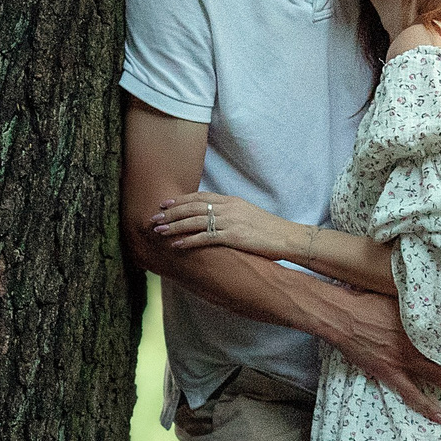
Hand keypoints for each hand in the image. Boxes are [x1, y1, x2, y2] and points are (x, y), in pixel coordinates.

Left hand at [150, 191, 293, 259]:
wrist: (288, 236)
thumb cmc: (270, 229)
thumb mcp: (249, 214)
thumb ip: (231, 212)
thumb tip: (216, 217)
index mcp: (231, 200)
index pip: (199, 196)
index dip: (180, 199)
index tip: (165, 203)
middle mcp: (228, 208)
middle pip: (192, 206)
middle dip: (171, 212)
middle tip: (153, 217)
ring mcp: (230, 221)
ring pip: (194, 221)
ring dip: (174, 225)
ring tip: (158, 230)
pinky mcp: (232, 236)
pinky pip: (204, 237)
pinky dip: (188, 240)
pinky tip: (176, 244)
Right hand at [323, 286, 440, 422]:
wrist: (341, 315)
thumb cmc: (366, 302)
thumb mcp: (397, 296)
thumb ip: (416, 305)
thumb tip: (434, 299)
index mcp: (419, 322)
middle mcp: (415, 342)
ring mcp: (402, 359)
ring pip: (438, 376)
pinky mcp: (389, 372)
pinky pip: (411, 393)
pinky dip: (426, 406)